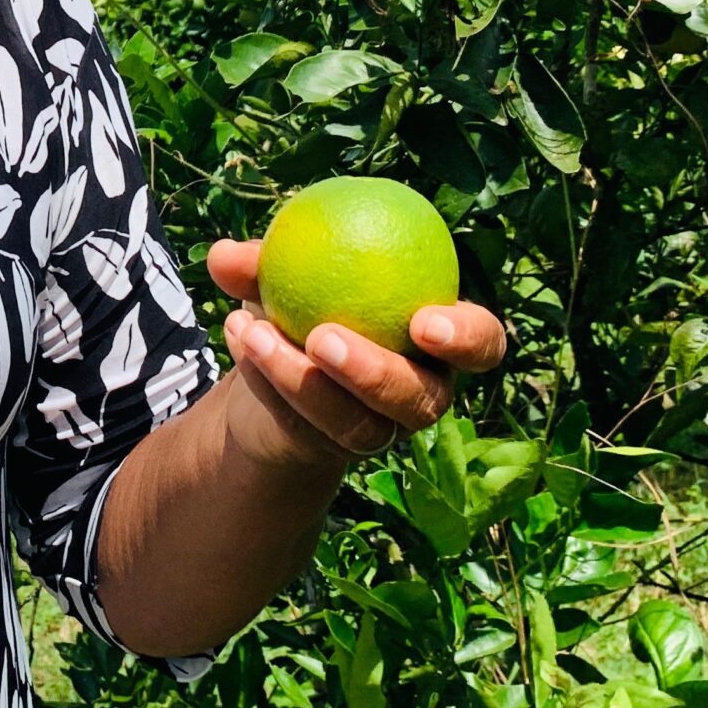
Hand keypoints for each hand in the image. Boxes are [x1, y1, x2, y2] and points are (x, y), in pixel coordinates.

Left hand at [205, 238, 505, 469]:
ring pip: (357, 425)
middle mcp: (420, 390)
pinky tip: (239, 341)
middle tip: (322, 337)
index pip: (483, 343)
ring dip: (300, 380)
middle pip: (421, 400)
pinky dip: (269, 383)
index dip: (467, 339)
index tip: (425, 321)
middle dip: (375, 374)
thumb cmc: (300, 298)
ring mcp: (380, 429)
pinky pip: (306, 427)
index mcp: (437, 337)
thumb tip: (224, 255)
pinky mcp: (333, 453)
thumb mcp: (286, 272)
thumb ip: (262, 262)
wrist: (269, 367)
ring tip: (255, 334)